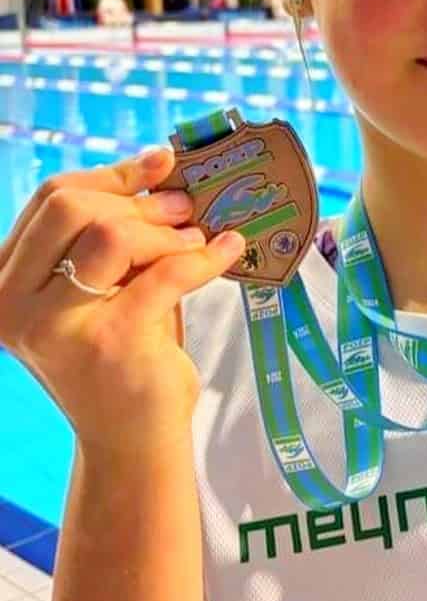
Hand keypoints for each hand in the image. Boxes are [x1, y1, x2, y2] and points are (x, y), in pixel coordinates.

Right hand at [0, 148, 245, 456]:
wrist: (133, 438)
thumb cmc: (125, 353)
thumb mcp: (109, 286)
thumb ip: (117, 236)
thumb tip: (162, 170)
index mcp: (5, 281)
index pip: (50, 199)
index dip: (112, 174)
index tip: (161, 162)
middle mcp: (12, 303)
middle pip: (72, 207)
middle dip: (139, 201)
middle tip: (187, 208)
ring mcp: (55, 325)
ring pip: (111, 235)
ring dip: (167, 231)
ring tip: (199, 238)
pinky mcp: (109, 342)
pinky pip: (166, 273)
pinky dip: (206, 256)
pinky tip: (230, 250)